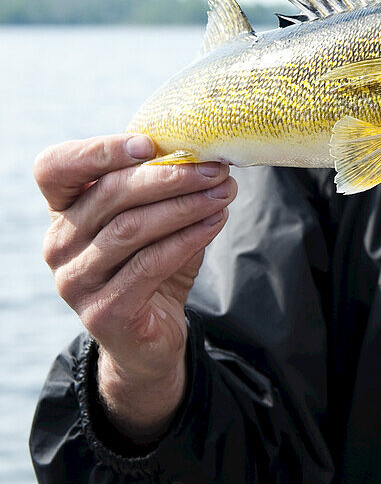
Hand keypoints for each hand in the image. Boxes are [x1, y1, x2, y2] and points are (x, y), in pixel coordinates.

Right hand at [35, 134, 235, 438]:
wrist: (149, 339)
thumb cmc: (150, 264)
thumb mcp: (151, 218)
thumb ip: (161, 187)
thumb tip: (206, 155)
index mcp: (62, 210)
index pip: (55, 167)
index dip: (98, 151)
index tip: (150, 144)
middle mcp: (58, 244)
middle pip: (109, 194)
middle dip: (169, 176)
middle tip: (214, 167)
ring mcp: (75, 281)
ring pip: (132, 228)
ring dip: (186, 205)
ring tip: (223, 192)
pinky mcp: (103, 312)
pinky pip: (149, 264)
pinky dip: (187, 238)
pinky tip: (215, 222)